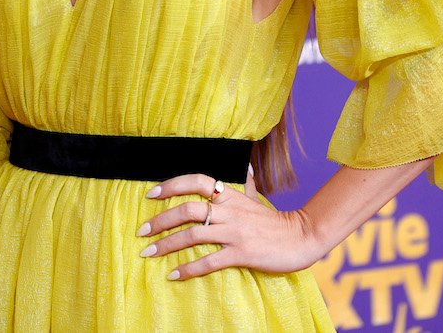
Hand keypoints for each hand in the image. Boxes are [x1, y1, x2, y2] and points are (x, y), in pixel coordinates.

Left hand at [137, 172, 325, 280]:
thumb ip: (246, 184)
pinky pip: (209, 261)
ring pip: (193, 235)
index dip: (172, 185)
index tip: (150, 194)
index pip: (197, 181)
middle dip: (160, 221)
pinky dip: (188, 269)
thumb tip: (246, 167)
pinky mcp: (241, 253)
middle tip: (141, 231)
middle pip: (188, 210)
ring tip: (148, 253)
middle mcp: (230, 211)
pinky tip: (173, 275)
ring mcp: (235, 233)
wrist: (301, 238)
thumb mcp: (256, 199)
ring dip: (167, 245)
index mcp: (230, 196)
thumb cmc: (275, 221)